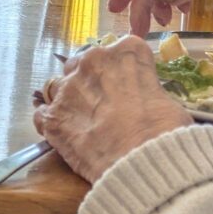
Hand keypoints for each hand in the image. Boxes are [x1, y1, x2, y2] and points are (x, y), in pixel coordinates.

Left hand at [33, 37, 192, 182]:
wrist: (142, 164)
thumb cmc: (165, 133)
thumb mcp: (169, 102)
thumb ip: (147, 92)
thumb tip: (143, 104)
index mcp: (127, 52)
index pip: (120, 49)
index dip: (122, 70)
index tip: (126, 85)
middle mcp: (92, 61)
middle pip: (83, 63)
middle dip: (90, 80)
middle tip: (102, 104)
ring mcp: (68, 88)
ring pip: (59, 85)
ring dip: (68, 100)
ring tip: (82, 121)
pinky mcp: (52, 117)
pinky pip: (43, 114)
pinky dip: (52, 123)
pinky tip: (63, 135)